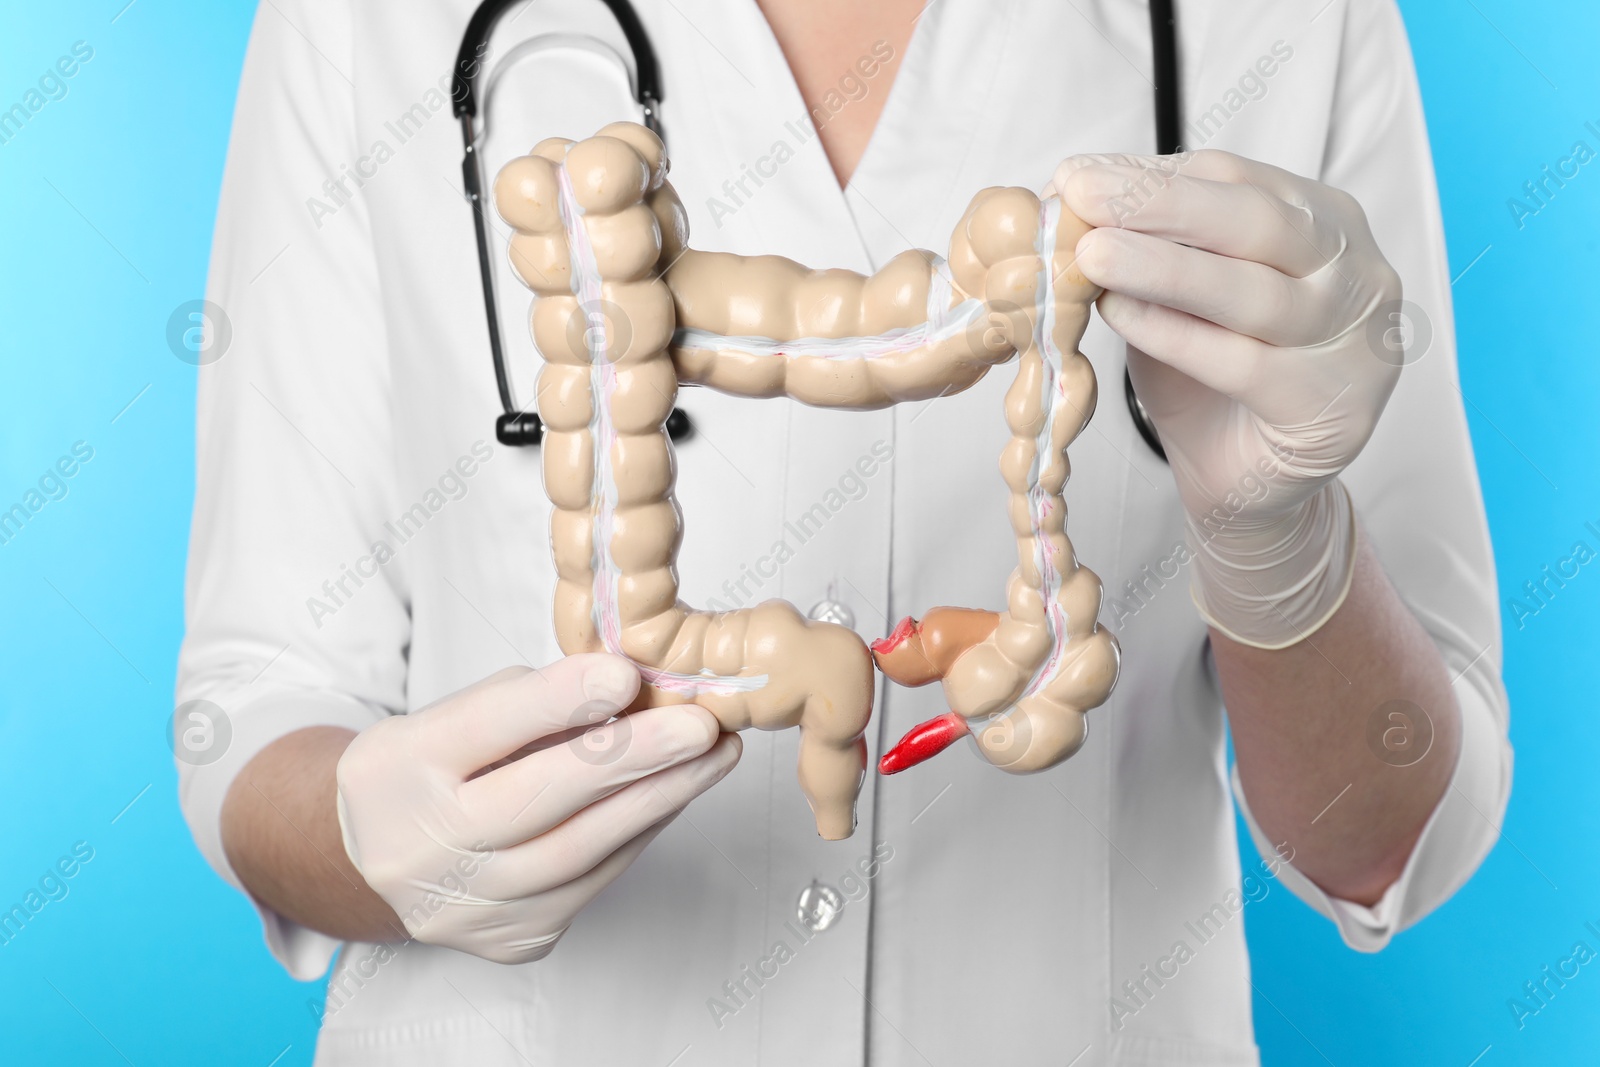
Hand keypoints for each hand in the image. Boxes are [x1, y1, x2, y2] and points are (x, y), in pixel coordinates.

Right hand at [334, 654, 739, 963]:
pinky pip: (589, 883)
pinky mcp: (505, 940)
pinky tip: (673, 795)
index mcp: (397, 769)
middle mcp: (421, 847)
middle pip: (539, 800)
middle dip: (632, 758)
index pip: (486, 729)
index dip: (559, 701)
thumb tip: (628, 689)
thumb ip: (527, 703)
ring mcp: (464, 906)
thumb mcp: (449, 716)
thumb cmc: (428, 769)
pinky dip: (638, 834)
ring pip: (578, 853)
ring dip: (658, 800)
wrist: (368, 859)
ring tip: (714, 757)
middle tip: (699, 725)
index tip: (625, 676)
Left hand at [1052, 149, 1404, 647]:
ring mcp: (1353, 340)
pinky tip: (1122, 316)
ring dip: (1163, 268)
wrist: (1250, 485)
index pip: (1235, 179)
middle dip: (1159, 205)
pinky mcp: (1328, 406)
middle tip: (1083, 197)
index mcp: (1322, 224)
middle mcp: (1354, 273)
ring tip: (1092, 254)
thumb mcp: (1176, 299)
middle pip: (1254, 222)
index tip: (1077, 177)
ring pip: (1252, 291)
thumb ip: (1150, 248)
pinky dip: (1176, 336)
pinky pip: (1243, 362)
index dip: (1152, 175)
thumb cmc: (1213, 380)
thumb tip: (1071, 198)